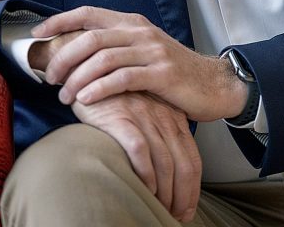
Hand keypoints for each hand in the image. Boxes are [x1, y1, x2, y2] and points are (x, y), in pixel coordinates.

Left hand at [34, 6, 247, 121]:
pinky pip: (123, 78)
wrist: (214, 85)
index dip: (60, 20)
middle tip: (49, 78)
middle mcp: (141, 32)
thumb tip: (75, 54)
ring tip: (64, 97)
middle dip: (63, 57)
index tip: (37, 34)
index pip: (89, 13)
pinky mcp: (162, 74)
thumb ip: (116, 48)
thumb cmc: (172, 73)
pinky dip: (99, 89)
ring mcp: (152, 51)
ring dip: (77, 78)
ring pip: (103, 59)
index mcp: (133, 23)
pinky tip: (86, 100)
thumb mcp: (143, 51)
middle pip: (90, 37)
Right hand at [71, 91, 200, 221]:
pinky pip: (140, 150)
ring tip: (160, 209)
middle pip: (183, 164)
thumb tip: (166, 173)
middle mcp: (164, 117)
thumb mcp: (146, 114)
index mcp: (174, 117)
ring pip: (164, 161)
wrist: (91, 72)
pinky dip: (145, 173)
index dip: (193, 188)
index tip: (187, 209)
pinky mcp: (121, 118)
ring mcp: (144, 117)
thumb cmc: (117, 99)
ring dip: (165, 191)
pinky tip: (144, 189)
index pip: (192, 158)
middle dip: (183, 195)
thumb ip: (159, 135)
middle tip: (176, 215)